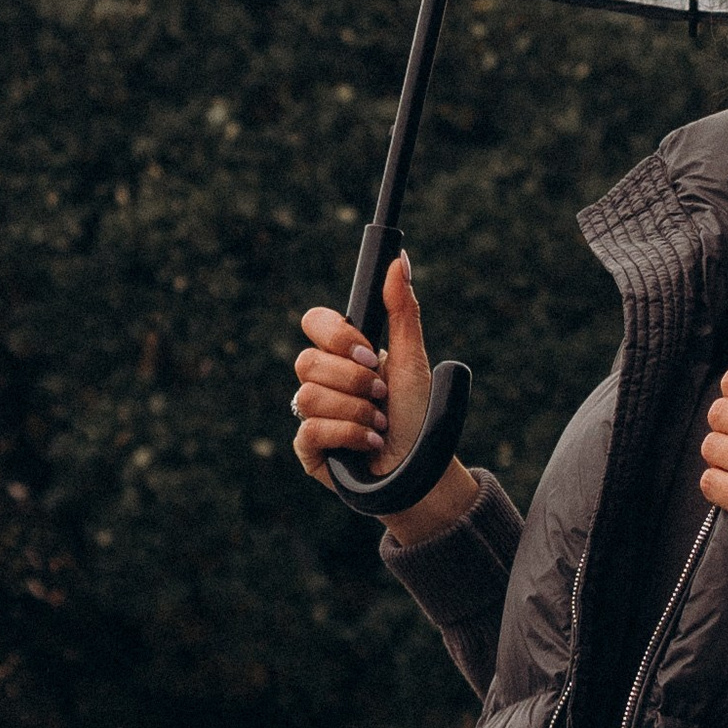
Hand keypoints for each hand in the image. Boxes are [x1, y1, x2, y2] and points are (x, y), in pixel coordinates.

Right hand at [291, 258, 477, 540]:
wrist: (421, 468)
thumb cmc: (417, 413)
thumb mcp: (413, 359)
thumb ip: (402, 309)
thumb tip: (400, 259)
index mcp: (344, 353)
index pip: (314, 322)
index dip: (337, 336)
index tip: (370, 353)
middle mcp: (323, 380)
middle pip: (306, 361)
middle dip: (353, 380)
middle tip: (381, 395)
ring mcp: (313, 414)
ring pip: (308, 396)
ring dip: (355, 412)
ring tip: (379, 423)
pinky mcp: (309, 449)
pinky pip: (309, 430)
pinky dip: (348, 436)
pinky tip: (370, 443)